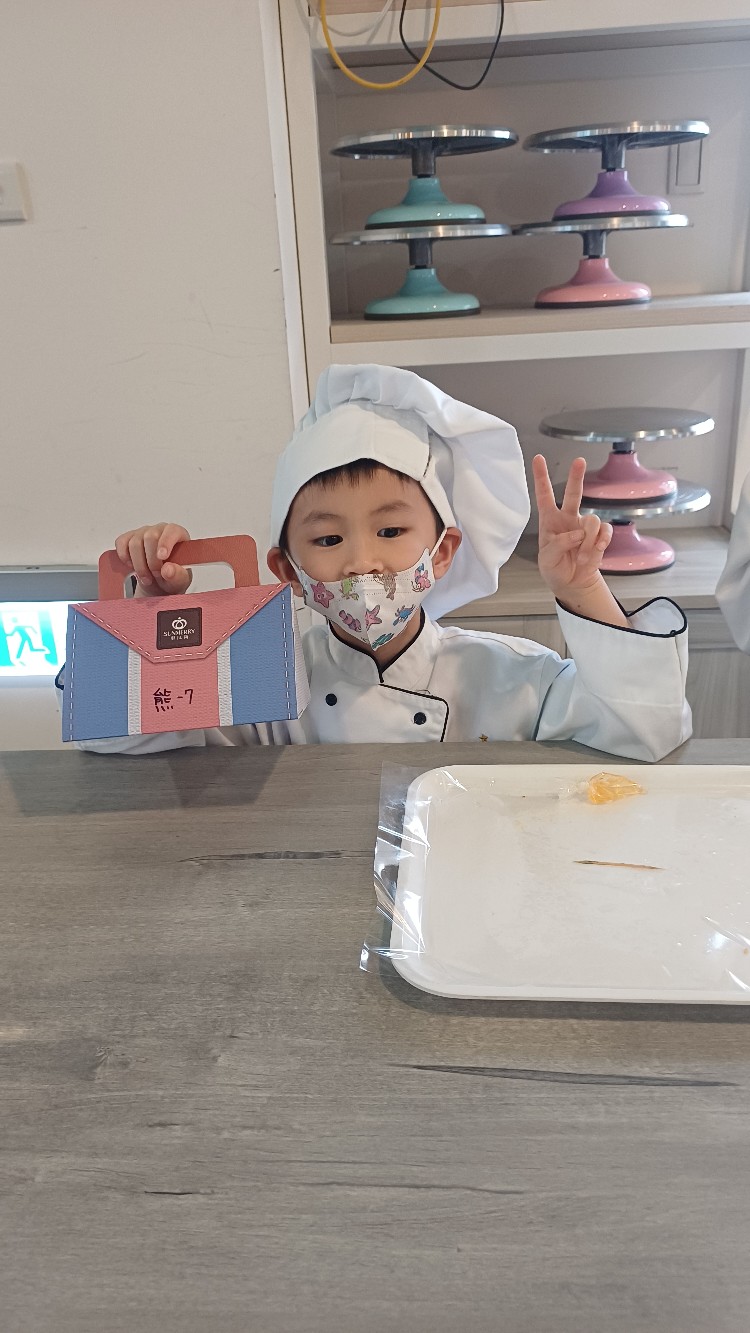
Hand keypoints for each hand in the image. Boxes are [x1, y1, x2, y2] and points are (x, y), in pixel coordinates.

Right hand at [115, 523, 192, 596]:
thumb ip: (178, 575)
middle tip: (156, 575)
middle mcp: (159, 530)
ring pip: (134, 543)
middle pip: (150, 537)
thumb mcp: (180, 580)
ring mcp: (142, 533)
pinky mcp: (128, 538)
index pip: (171, 531)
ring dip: (139, 565)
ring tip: (147, 578)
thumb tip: (168, 570)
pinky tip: (132, 566)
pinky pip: (121, 543)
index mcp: (177, 535)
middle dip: (151, 561)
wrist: (158, 582)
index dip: (166, 543)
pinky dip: (124, 557)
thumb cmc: (172, 576)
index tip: (162, 557)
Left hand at [532, 455, 612, 598]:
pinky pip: (605, 531)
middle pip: (573, 493)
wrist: (572, 583)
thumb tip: (577, 534)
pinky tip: (596, 551)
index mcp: (549, 521)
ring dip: (588, 542)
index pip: (544, 495)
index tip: (538, 458)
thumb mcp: (547, 559)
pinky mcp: (599, 535)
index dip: (541, 477)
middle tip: (579, 461)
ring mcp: (584, 526)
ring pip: (592, 521)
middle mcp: (568, 518)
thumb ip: (558, 545)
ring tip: (582, 557)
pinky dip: (601, 542)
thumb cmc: (554, 568)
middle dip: (576, 476)